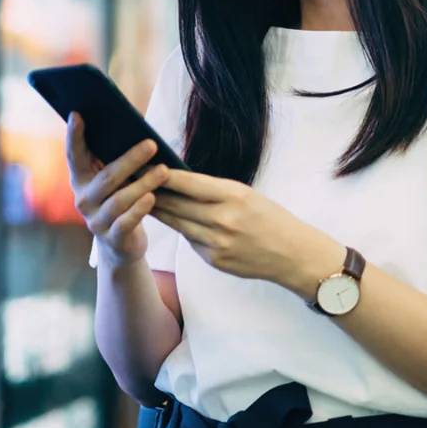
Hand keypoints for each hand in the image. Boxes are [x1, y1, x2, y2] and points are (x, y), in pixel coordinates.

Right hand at [66, 113, 170, 268]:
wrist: (121, 243)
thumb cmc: (121, 200)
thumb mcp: (114, 181)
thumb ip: (115, 160)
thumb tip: (138, 133)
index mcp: (80, 179)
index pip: (74, 155)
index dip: (73, 136)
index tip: (77, 114)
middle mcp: (82, 199)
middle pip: (106, 177)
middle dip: (130, 160)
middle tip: (152, 144)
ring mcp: (95, 221)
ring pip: (118, 200)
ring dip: (143, 184)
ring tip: (163, 171)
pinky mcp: (111, 238)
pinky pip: (125, 222)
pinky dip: (139, 209)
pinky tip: (152, 198)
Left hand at [151, 170, 343, 297]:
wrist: (293, 254)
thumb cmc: (270, 218)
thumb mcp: (246, 195)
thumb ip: (214, 191)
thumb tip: (179, 182)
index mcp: (234, 197)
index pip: (190, 183)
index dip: (165, 175)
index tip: (146, 166)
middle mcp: (223, 220)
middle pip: (177, 204)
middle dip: (153, 192)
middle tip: (133, 181)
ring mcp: (217, 243)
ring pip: (178, 224)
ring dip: (160, 211)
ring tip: (141, 199)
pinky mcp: (214, 260)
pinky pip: (190, 241)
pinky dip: (182, 230)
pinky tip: (173, 220)